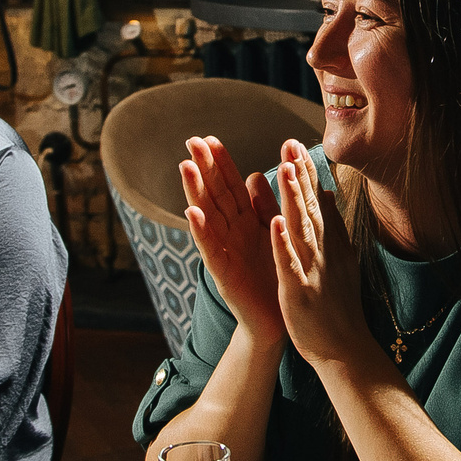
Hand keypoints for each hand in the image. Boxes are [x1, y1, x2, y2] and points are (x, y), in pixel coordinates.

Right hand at [178, 136, 283, 345]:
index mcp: (245, 223)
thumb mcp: (268, 236)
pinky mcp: (224, 275)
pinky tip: (191, 213)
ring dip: (195, 191)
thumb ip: (262, 207)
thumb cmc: (271, 277)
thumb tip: (254, 174)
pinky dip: (200, 231)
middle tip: (191, 141)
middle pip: (215, 195)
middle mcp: (230, 234)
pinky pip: (210, 250)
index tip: (209, 138)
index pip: (230, 186)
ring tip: (184, 166)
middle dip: (203, 168)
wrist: (276, 321)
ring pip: (207, 217)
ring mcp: (224, 253)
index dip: (220, 163)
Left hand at [267, 147, 377, 372]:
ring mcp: (312, 270)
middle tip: (290, 143)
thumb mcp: (340, 256)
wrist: (343, 347)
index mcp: (327, 242)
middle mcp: (323, 251)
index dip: (306, 172)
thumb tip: (330, 191)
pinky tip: (274, 223)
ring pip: (301, 228)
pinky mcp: (299, 291)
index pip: (316, 201)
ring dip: (293, 198)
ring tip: (284, 169)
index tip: (296, 144)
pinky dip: (283, 243)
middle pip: (309, 207)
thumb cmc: (338, 303)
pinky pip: (290, 264)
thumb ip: (333, 223)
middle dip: (299, 174)